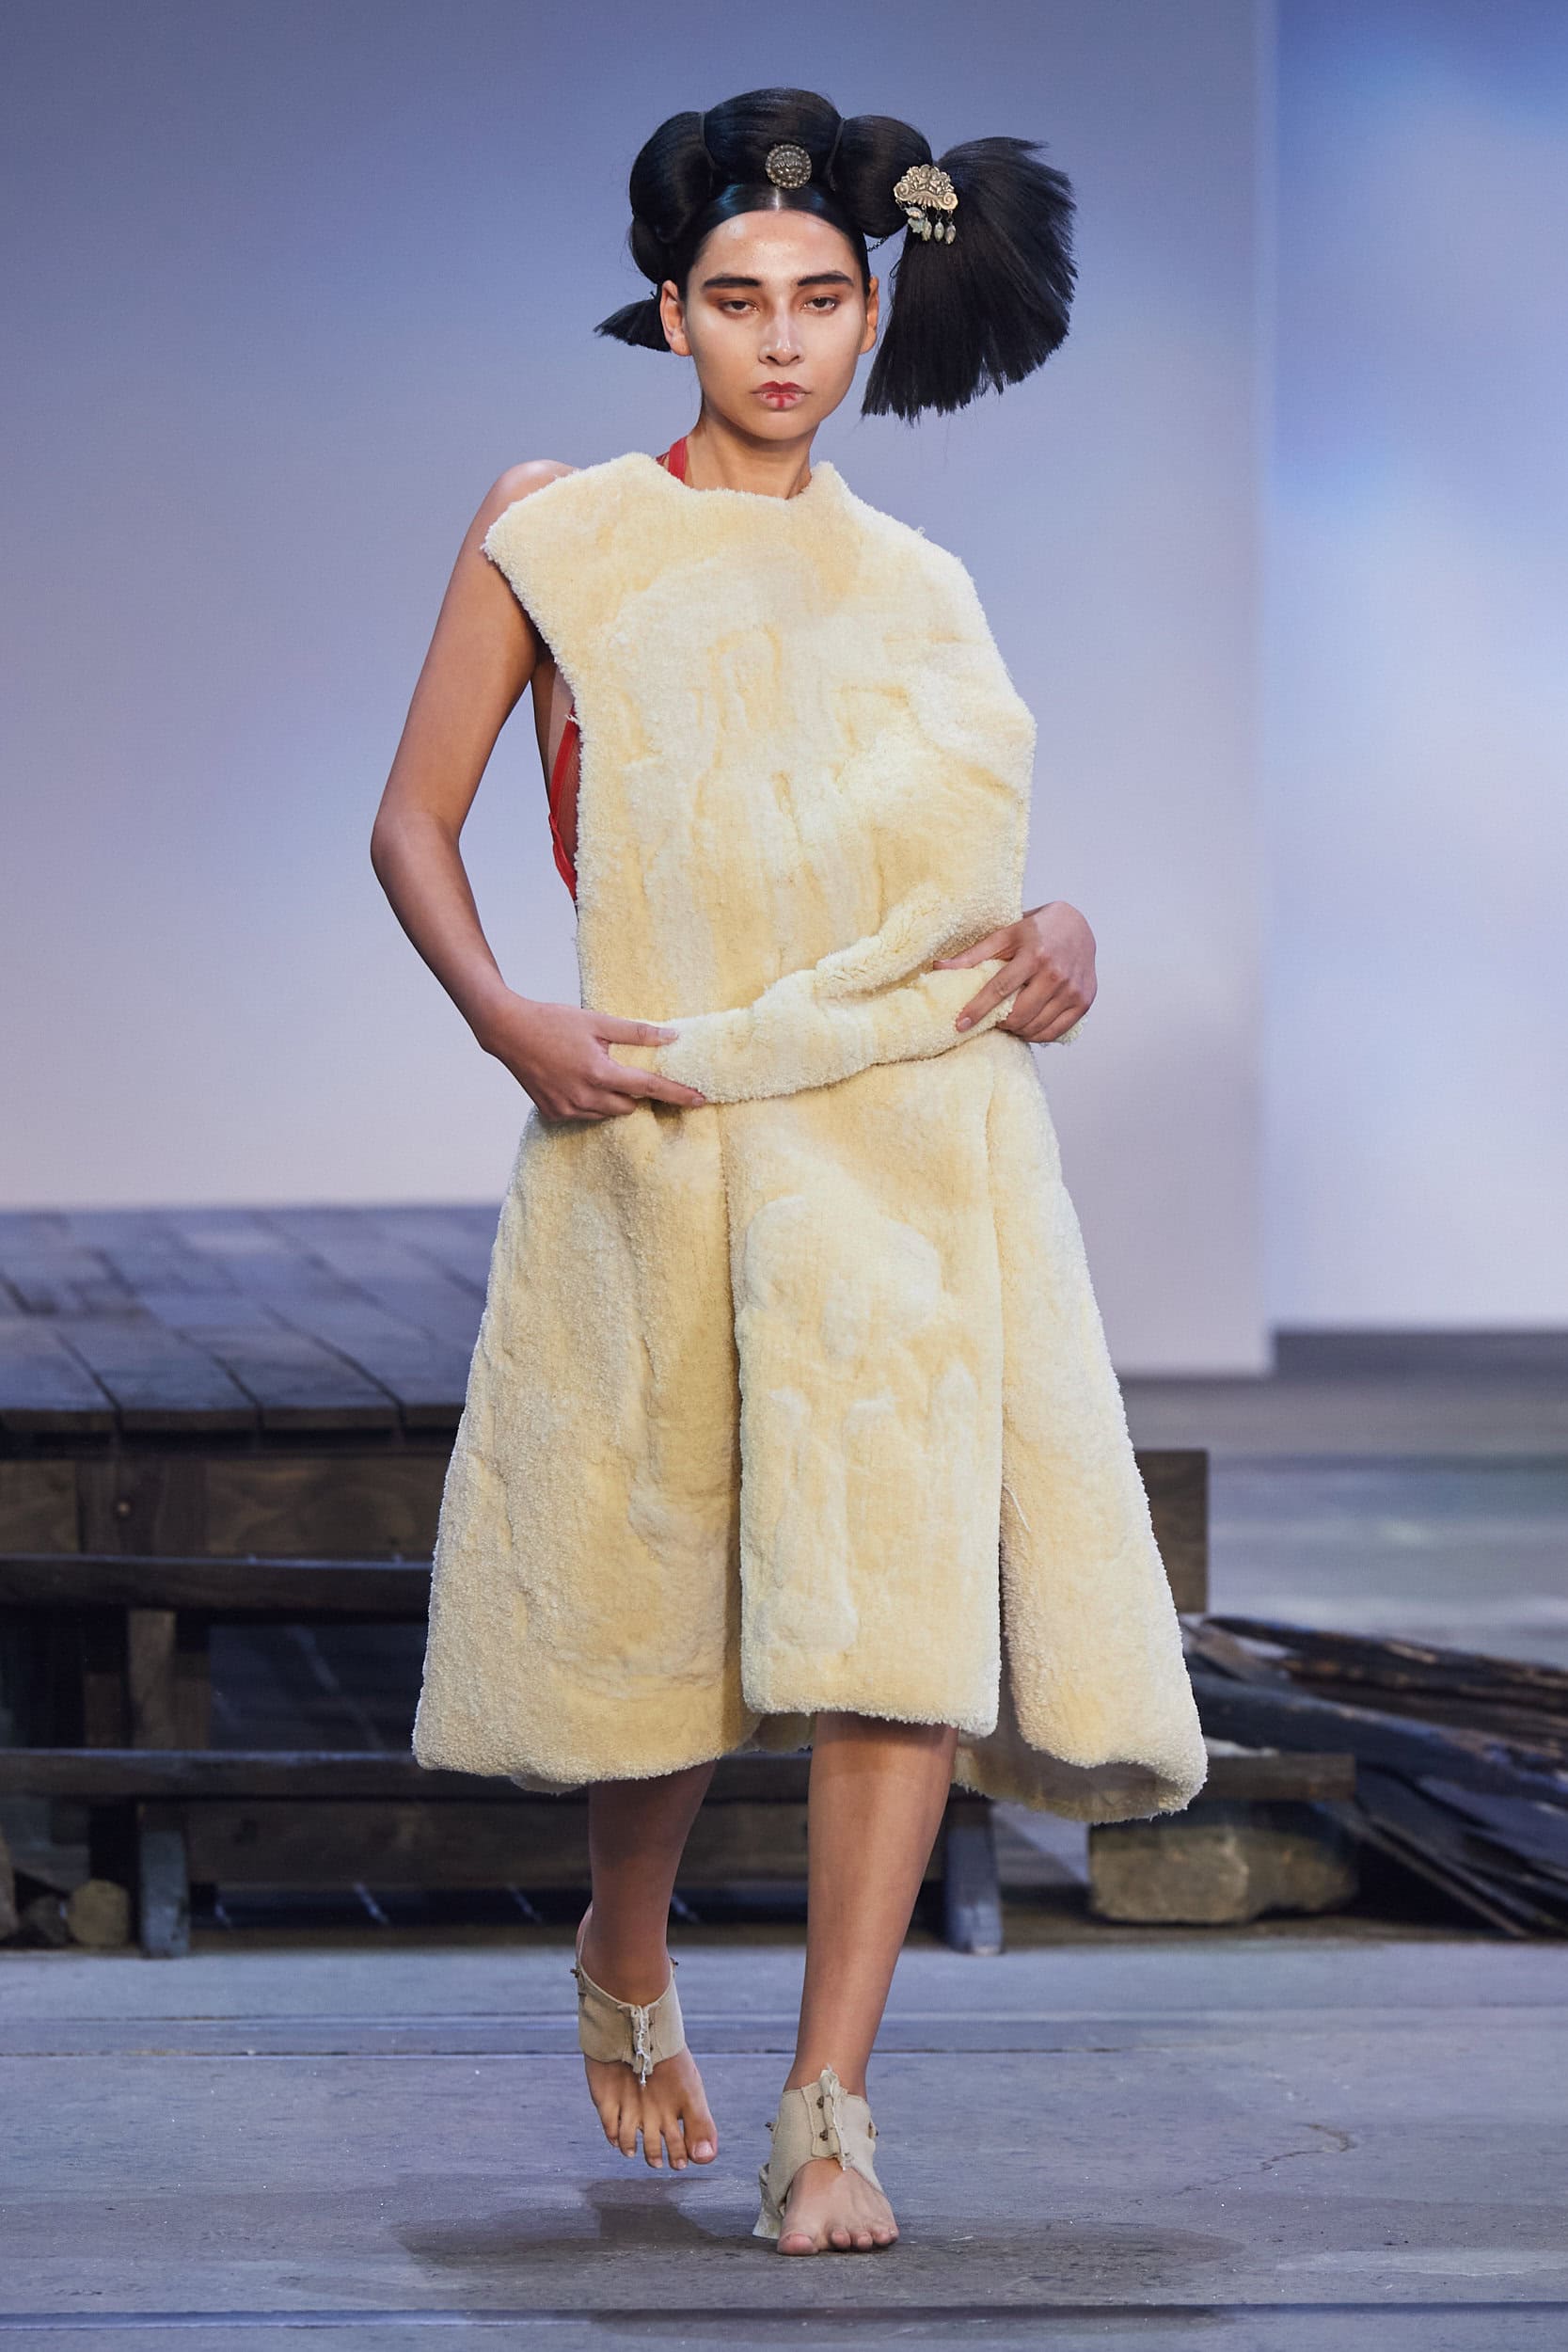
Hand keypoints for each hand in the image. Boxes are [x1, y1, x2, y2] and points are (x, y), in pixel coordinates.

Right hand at [474, 991, 708, 1120]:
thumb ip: (636, 1032)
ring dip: (612, 1098)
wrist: (507, 1031)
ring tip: (596, 1071)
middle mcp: (584, 1097)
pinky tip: (576, 1080)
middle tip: (625, 1070)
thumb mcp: (597, 1021)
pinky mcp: (553, 1114)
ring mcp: (567, 1109)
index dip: (677, 1094)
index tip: (701, 1100)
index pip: (649, 1088)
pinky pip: (585, 1115)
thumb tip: (671, 1037)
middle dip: (634, 1092)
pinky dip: (590, 1102)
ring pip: (607, 1113)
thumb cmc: (552, 1021)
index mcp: (599, 1073)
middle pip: (629, 1106)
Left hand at [931, 900, 1095, 1044]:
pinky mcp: (1084, 1001)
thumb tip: (939, 967)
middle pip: (1019, 1014)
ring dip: (1017, 1030)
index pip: (1000, 988)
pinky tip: (1027, 1026)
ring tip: (1009, 1021)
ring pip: (1036, 1027)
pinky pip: (1055, 1032)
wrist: (1079, 926)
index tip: (960, 1024)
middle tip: (993, 1020)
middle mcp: (1056, 973)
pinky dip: (1036, 1035)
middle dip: (1000, 1023)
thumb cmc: (1037, 930)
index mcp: (1034, 954)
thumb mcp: (1006, 935)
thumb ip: (974, 954)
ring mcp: (1073, 989)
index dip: (978, 1009)